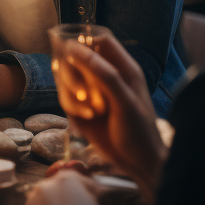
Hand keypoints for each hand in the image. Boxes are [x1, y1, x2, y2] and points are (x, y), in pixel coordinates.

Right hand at [57, 35, 167, 203]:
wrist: (137, 163)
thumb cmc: (139, 131)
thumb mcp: (125, 101)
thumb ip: (104, 74)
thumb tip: (76, 49)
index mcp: (122, 68)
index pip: (99, 40)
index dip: (84, 42)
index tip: (72, 53)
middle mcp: (104, 75)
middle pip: (76, 57)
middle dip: (73, 72)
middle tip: (81, 92)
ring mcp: (91, 91)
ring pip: (66, 76)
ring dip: (71, 92)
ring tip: (88, 111)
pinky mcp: (80, 107)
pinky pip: (64, 97)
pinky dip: (71, 107)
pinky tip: (85, 119)